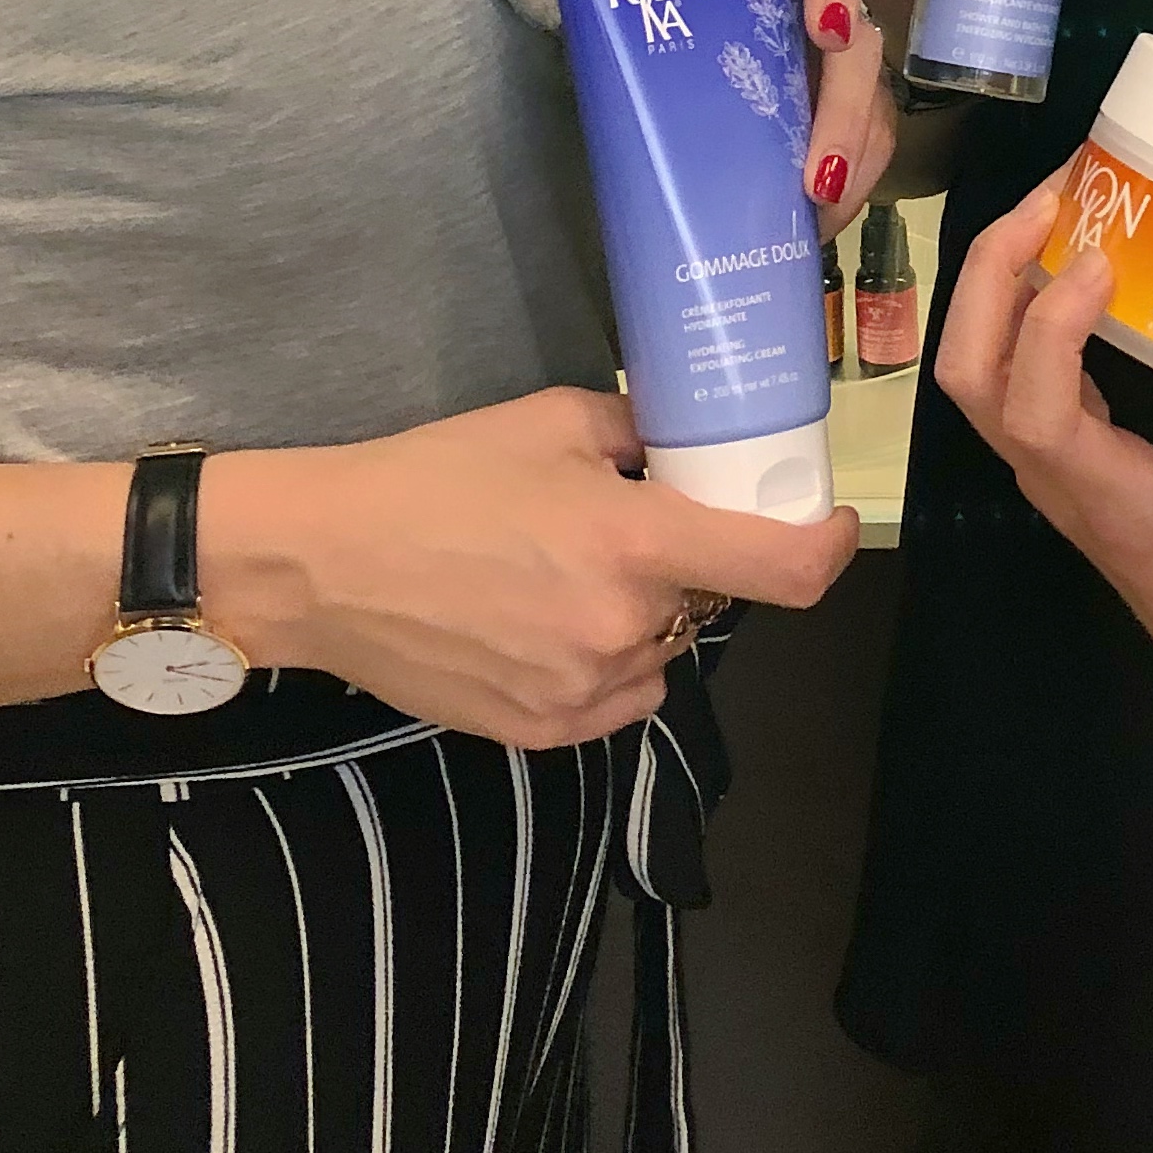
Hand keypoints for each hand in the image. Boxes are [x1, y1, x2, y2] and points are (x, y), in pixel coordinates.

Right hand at [211, 387, 860, 751]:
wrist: (325, 565)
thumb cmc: (433, 477)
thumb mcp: (550, 419)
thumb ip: (636, 434)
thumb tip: (678, 451)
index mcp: (636, 545)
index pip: (783, 571)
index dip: (827, 546)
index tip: (826, 523)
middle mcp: (624, 630)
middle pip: (710, 603)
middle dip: (691, 566)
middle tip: (632, 529)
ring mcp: (584, 692)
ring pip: (663, 654)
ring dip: (644, 619)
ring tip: (566, 577)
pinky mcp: (543, 732)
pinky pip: (616, 698)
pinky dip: (606, 665)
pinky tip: (541, 623)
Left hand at [931, 176, 1152, 722]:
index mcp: (1116, 500)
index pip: (1037, 414)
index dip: (1047, 332)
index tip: (1099, 261)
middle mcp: (1060, 483)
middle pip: (970, 378)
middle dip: (991, 278)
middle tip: (1056, 196)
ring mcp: (1049, 472)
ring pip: (972, 374)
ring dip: (995, 284)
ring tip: (1055, 204)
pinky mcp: (1060, 456)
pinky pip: (1007, 376)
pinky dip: (1017, 308)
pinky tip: (1072, 252)